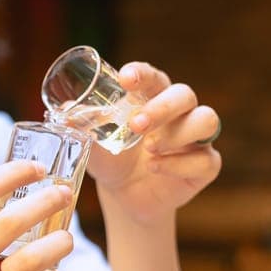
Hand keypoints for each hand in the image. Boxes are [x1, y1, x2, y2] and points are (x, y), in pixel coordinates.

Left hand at [85, 61, 221, 224]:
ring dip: (178, 133)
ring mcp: (195, 138)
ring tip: (149, 148)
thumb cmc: (111, 158)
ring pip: (206, 120)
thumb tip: (64, 110)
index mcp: (151, 97)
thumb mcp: (92, 143)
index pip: (153, 77)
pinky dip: (179, 164)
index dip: (142, 74)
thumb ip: (82, 125)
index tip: (125, 79)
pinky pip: (206, 159)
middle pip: (184, 94)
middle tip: (136, 125)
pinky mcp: (205, 165)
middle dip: (162, 107)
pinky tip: (155, 168)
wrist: (124, 196)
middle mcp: (179, 112)